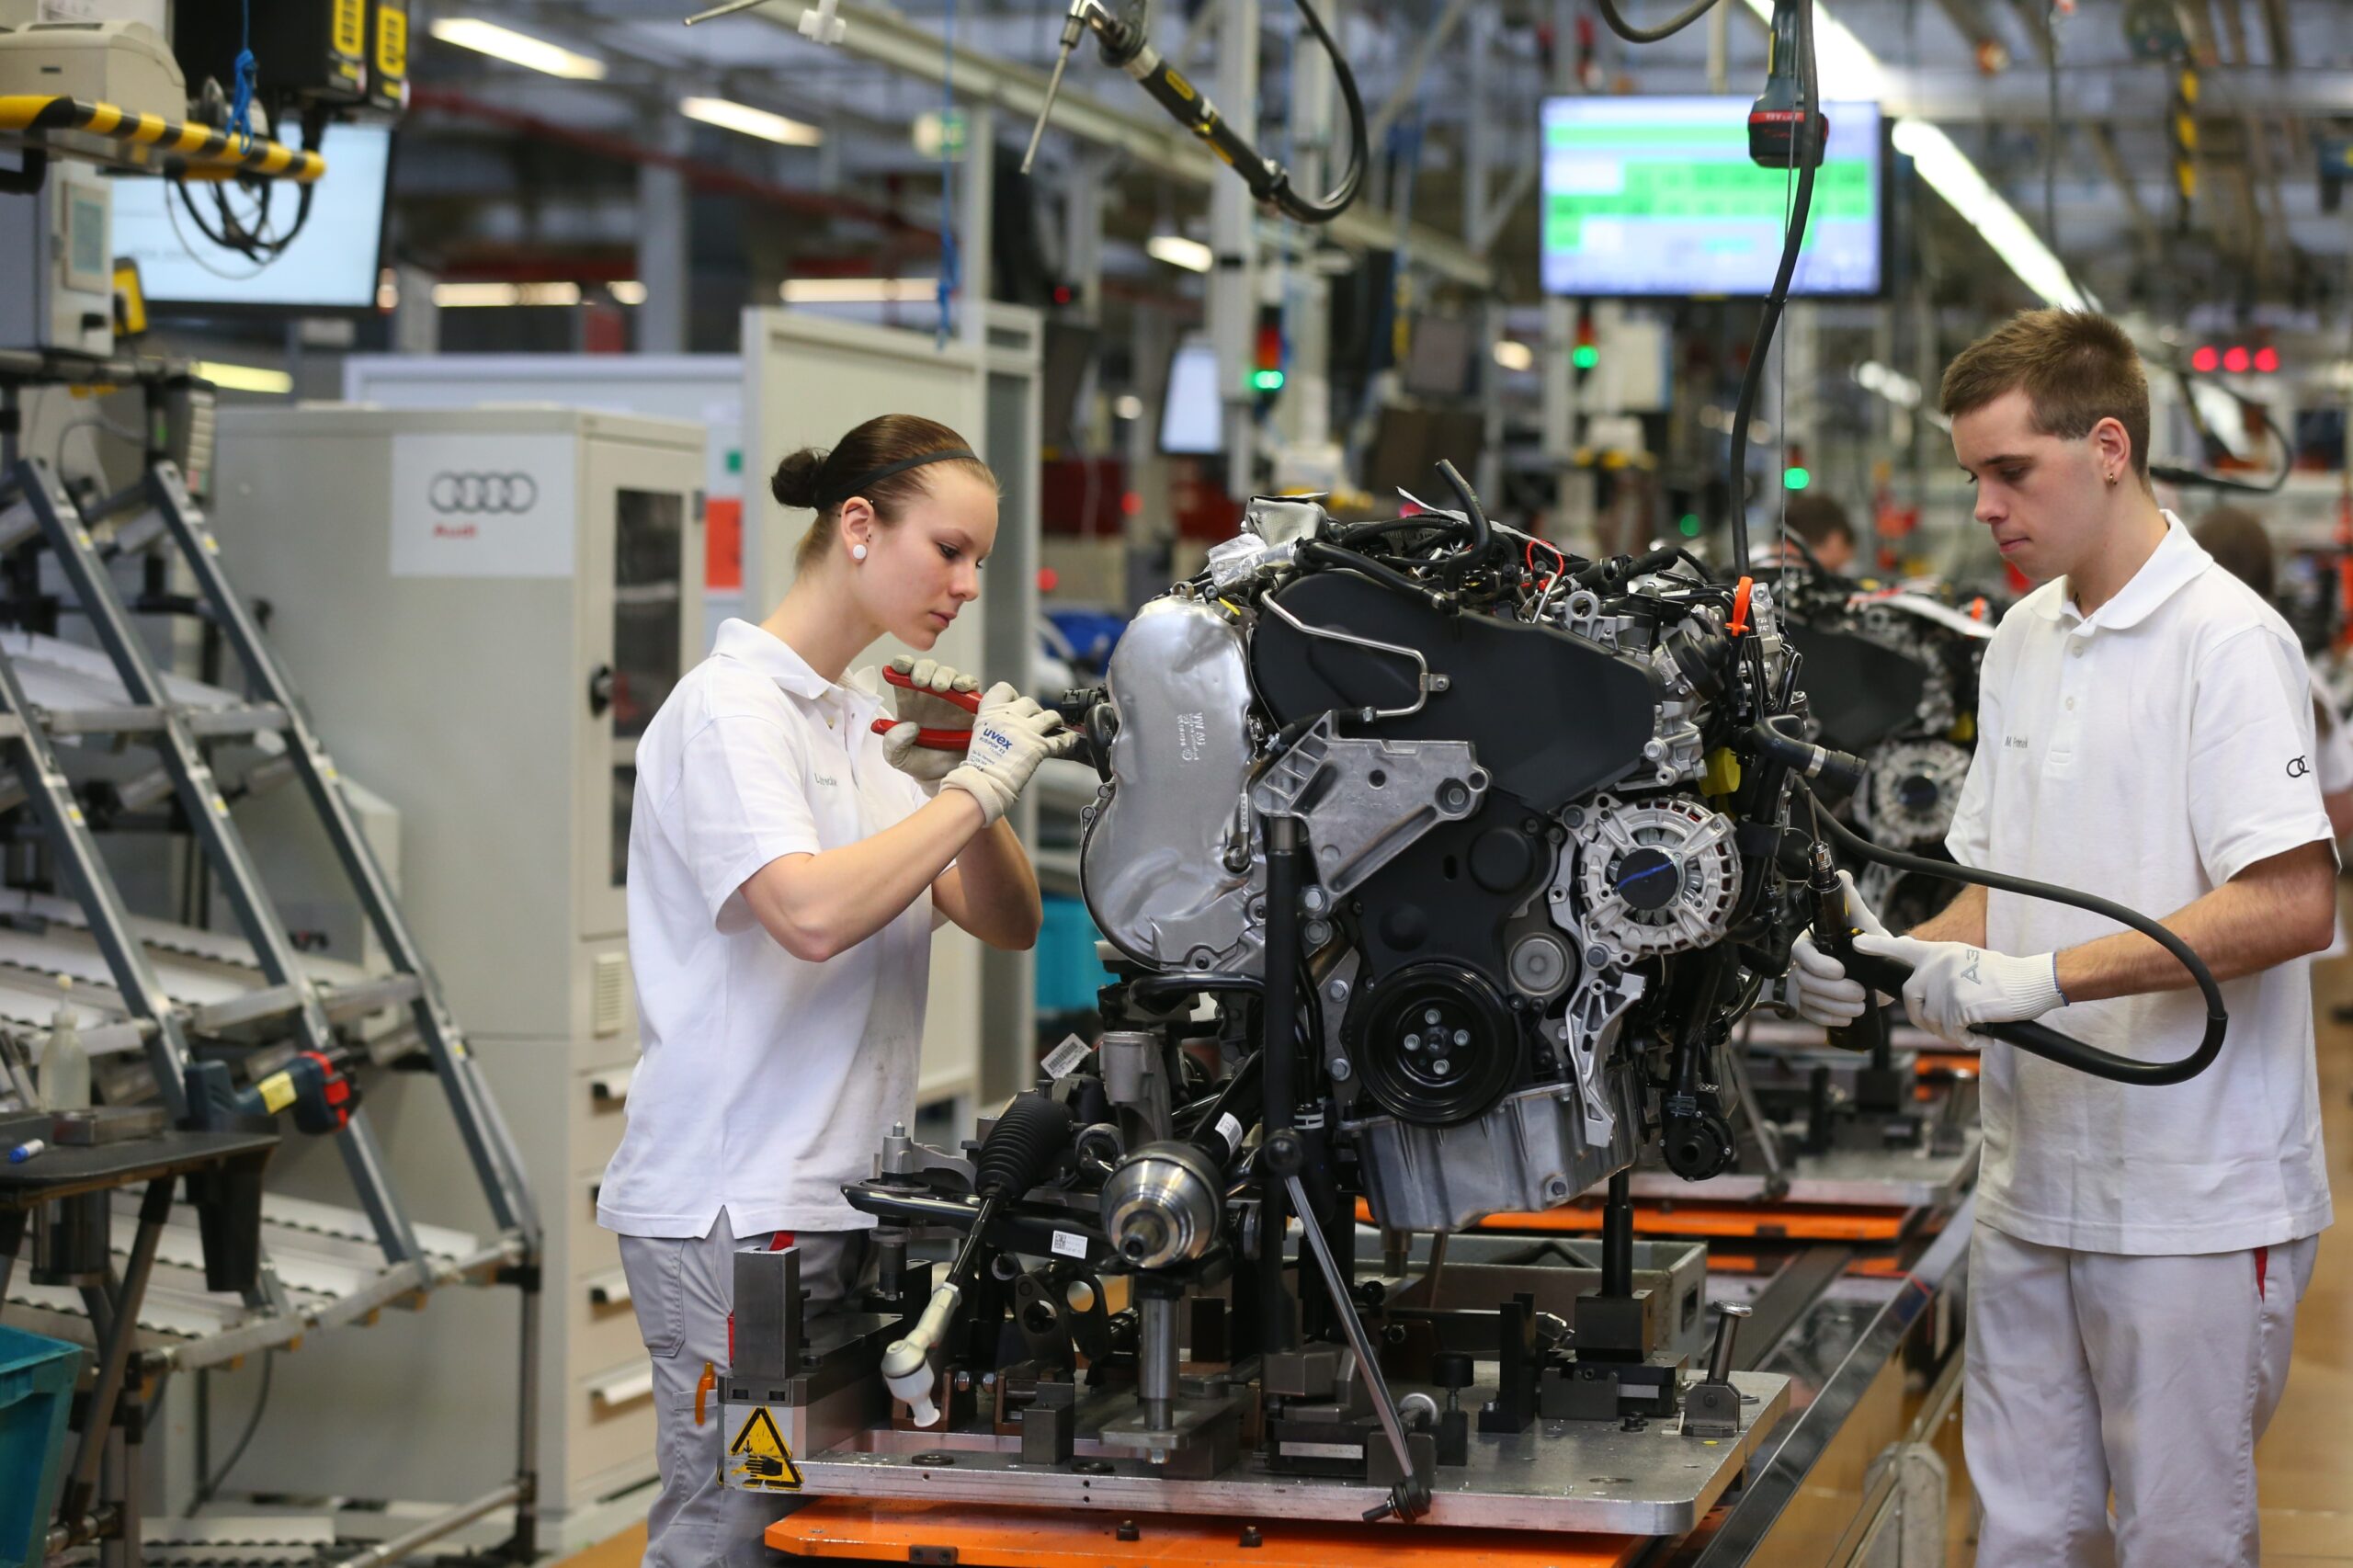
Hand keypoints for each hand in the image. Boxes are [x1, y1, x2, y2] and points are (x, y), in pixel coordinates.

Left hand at [881, 655, 981, 790]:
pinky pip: (971, 686)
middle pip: (927, 668)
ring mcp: (952, 698)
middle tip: (921, 681)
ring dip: (945, 675)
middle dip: (923, 669)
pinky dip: (966, 682)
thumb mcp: (898, 758)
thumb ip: (893, 744)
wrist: (948, 777)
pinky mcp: (971, 705)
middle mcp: (930, 695)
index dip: (901, 664)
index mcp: (909, 700)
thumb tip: (908, 726)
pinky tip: (961, 688)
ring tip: (940, 688)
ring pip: (949, 673)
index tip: (899, 667)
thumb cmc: (921, 763)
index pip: (903, 673)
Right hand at [939, 684, 1079, 826]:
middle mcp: (1009, 717)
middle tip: (1033, 722)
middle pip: (1029, 702)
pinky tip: (1070, 741)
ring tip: (1053, 727)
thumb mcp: (979, 736)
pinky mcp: (1039, 747)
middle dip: (1033, 711)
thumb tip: (1003, 724)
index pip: (1004, 689)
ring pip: (1050, 716)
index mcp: (990, 712)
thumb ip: (991, 724)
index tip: (1014, 704)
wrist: (985, 783)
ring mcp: (1026, 731)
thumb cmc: (979, 766)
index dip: (1012, 696)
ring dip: (1053, 721)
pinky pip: (1061, 740)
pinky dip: (1068, 741)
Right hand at [1784, 872, 1888, 1025]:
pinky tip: (1849, 1017)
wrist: (1882, 972)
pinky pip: (1812, 1015)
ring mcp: (1807, 986)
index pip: (1800, 953)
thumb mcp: (1864, 923)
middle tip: (1861, 992)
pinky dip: (1830, 1019)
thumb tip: (1842, 874)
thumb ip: (1852, 901)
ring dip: (1836, 1006)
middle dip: (1833, 991)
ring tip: (1861, 1005)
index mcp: (1812, 942)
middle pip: (1804, 980)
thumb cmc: (1869, 944)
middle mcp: (1805, 964)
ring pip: (1809, 999)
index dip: (1817, 964)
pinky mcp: (1812, 1005)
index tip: (1840, 970)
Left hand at [1848, 931, 2062, 1046]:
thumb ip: (1943, 971)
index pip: (1903, 947)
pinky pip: (1952, 1033)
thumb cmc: (2006, 978)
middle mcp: (1938, 965)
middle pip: (1910, 998)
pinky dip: (1968, 1041)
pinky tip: (1984, 1037)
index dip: (1879, 947)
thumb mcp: (1969, 962)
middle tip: (1950, 1027)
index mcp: (1941, 953)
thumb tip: (1925, 992)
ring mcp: (1946, 983)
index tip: (1857, 945)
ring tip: (1976, 1030)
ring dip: (1952, 1033)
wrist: (2034, 981)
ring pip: (1932, 1020)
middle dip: (1925, 1018)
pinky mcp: (1958, 1004)